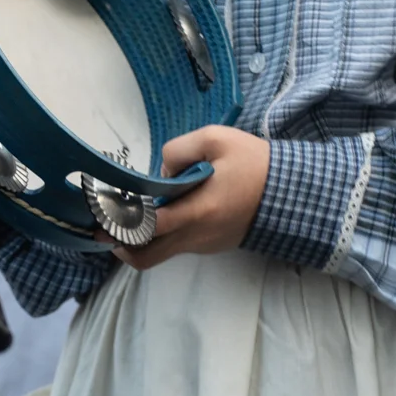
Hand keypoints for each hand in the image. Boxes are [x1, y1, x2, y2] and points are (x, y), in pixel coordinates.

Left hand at [112, 126, 268, 269]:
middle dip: (120, 244)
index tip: (102, 214)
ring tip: (134, 218)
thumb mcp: (216, 139)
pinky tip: (168, 213)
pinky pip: (179, 246)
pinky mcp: (212, 246)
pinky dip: (165, 236)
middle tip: (107, 227)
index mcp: (196, 210)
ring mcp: (204, 245)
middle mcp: (196, 235)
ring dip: (141, 241)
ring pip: (159, 254)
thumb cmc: (254, 163)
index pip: (146, 227)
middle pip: (144, 256)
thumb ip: (178, 150)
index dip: (118, 223)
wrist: (293, 190)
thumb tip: (159, 171)